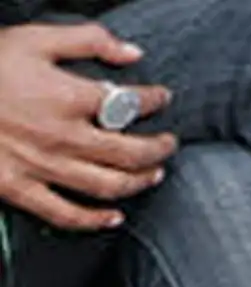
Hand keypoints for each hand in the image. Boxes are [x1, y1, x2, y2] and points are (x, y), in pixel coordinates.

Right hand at [0, 23, 175, 229]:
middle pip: (130, 153)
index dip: (154, 100)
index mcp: (69, 98)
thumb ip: (89, 41)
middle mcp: (63, 137)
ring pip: (108, 185)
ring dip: (139, 182)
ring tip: (154, 174)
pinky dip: (95, 220)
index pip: (131, 103)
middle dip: (158, 150)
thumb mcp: (35, 39)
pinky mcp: (18, 189)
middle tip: (168, 144)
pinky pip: (66, 214)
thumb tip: (132, 53)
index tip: (161, 98)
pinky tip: (114, 217)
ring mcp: (42, 167)